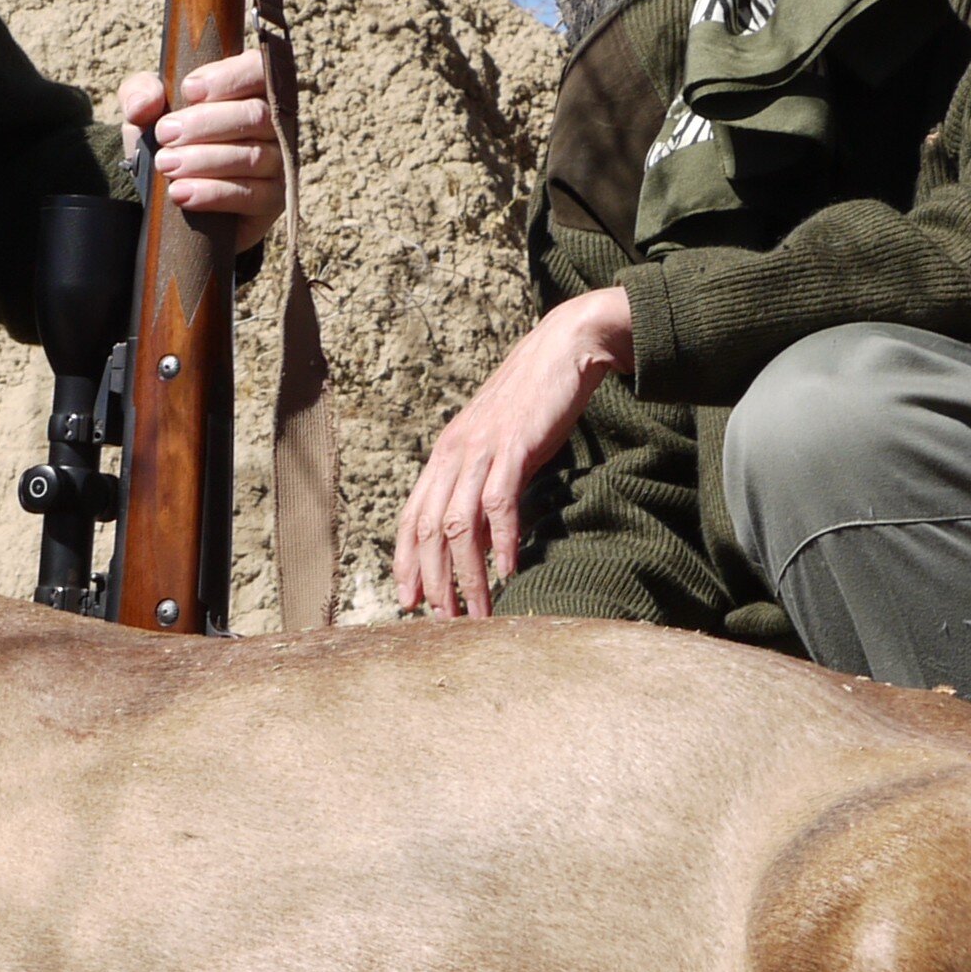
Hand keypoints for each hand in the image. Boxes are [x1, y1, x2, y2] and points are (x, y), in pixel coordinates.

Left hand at [111, 45, 285, 249]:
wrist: (171, 190)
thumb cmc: (167, 137)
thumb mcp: (146, 109)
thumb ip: (140, 94)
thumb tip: (143, 106)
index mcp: (249, 87)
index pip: (258, 69)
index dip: (229, 77)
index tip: (188, 90)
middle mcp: (272, 122)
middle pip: (255, 114)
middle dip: (205, 124)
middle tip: (165, 134)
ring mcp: (277, 161)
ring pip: (252, 156)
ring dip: (204, 160)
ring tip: (166, 164)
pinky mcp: (272, 199)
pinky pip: (252, 195)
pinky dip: (214, 193)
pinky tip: (182, 192)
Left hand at [392, 288, 636, 617]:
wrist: (563, 349)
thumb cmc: (534, 402)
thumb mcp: (497, 444)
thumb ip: (482, 480)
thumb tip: (479, 529)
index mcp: (444, 454)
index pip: (412, 516)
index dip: (407, 562)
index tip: (408, 602)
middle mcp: (453, 452)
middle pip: (428, 529)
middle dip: (432, 580)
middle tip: (441, 621)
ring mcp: (481, 449)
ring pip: (459, 524)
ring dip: (466, 575)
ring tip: (476, 612)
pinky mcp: (514, 446)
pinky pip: (500, 502)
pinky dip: (501, 541)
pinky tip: (508, 570)